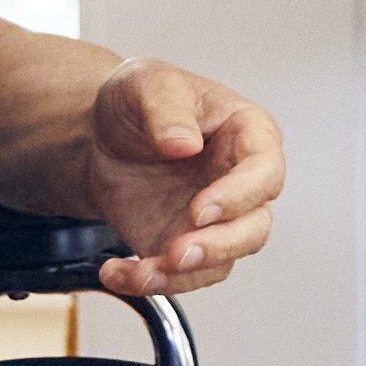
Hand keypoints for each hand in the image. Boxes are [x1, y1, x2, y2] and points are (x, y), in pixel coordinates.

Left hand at [75, 61, 286, 295]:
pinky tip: (119, 272)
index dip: (238, 195)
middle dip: (219, 246)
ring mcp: (216, 220)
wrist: (101, 137)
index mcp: (246, 133)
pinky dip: (150, 281)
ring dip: (184, 274)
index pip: (264, 170)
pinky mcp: (186, 244)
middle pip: (254, 227)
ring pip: (223, 260)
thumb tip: (184, 143)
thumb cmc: (139, 103)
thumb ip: (166, 107)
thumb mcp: (146, 84)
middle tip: (179, 252)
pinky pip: (183, 276)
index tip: (199, 209)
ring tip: (142, 271)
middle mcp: (240, 182)